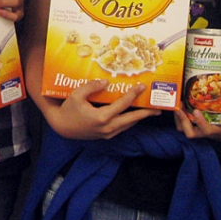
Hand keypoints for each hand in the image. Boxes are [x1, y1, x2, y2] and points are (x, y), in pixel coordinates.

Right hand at [42, 78, 159, 139]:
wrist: (62, 127)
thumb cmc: (68, 109)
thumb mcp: (76, 95)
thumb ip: (91, 87)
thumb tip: (106, 83)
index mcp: (101, 117)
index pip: (122, 105)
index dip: (133, 95)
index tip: (142, 87)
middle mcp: (107, 127)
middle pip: (132, 120)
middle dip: (145, 113)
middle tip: (158, 108)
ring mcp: (107, 134)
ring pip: (128, 125)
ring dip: (139, 118)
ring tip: (149, 112)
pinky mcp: (106, 136)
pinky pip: (122, 128)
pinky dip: (130, 122)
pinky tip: (134, 116)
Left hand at [173, 102, 220, 143]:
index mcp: (218, 131)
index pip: (207, 130)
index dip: (201, 123)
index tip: (197, 111)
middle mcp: (206, 131)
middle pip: (190, 132)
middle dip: (182, 120)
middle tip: (180, 106)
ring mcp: (200, 128)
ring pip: (184, 128)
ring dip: (178, 117)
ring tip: (177, 103)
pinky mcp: (196, 124)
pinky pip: (183, 122)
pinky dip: (180, 114)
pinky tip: (180, 102)